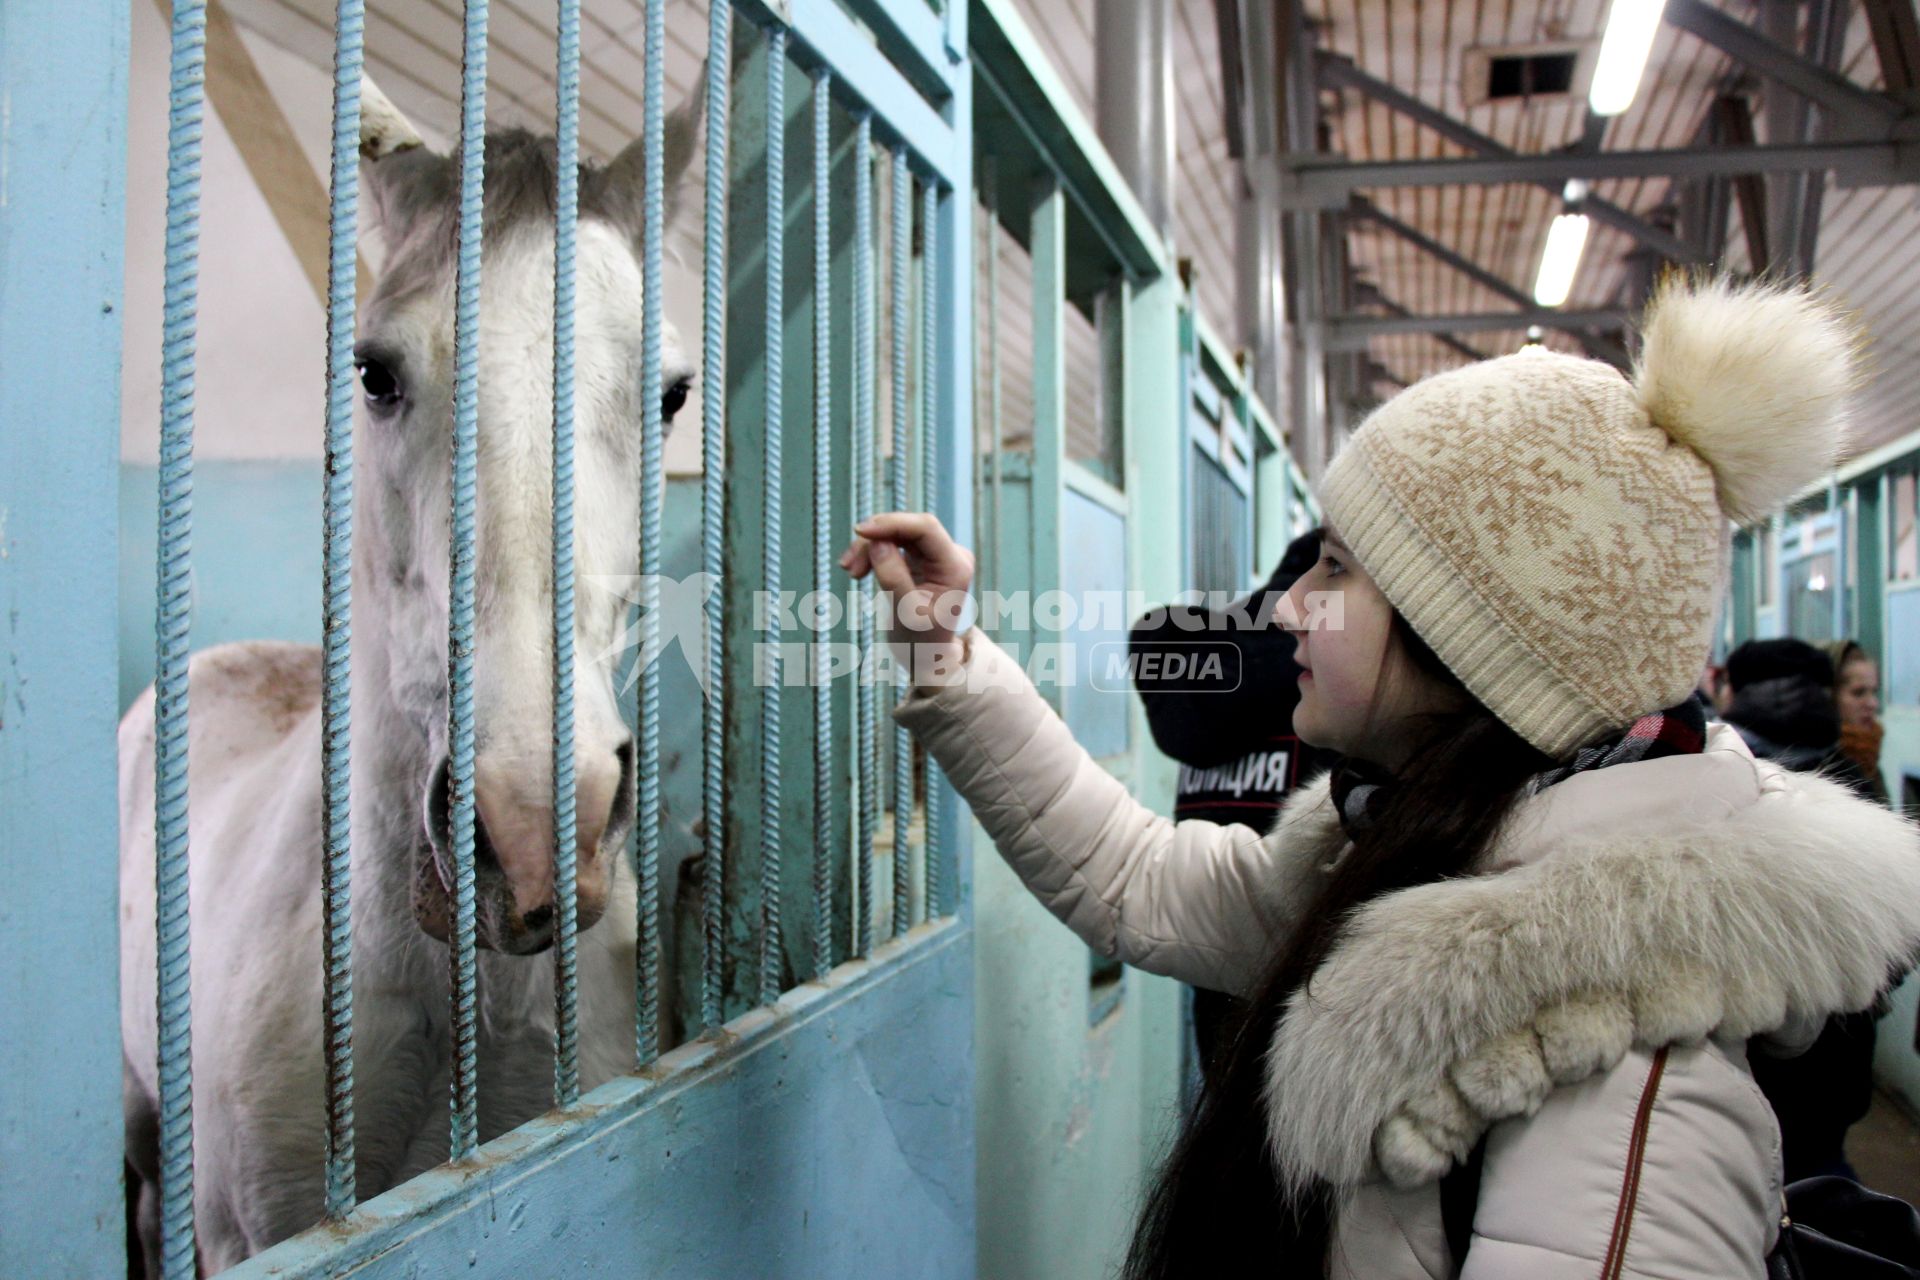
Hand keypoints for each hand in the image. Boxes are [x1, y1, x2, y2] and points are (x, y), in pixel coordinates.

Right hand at [839, 512, 974, 678]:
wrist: (927, 655)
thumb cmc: (921, 640)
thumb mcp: (906, 613)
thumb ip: (893, 577)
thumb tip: (877, 543)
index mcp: (956, 566)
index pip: (925, 528)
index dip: (891, 523)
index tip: (860, 532)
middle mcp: (951, 554)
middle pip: (908, 527)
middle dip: (875, 539)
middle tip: (848, 567)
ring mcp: (937, 554)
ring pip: (897, 533)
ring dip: (869, 547)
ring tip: (850, 571)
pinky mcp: (922, 557)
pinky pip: (894, 542)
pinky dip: (873, 552)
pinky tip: (857, 569)